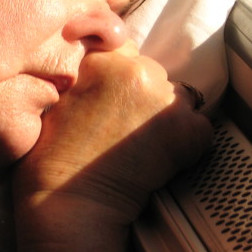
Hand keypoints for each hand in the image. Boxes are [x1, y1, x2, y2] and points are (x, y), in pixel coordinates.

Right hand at [12, 41, 212, 251]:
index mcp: (101, 59)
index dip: (118, 76)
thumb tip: (99, 70)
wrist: (71, 202)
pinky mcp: (189, 129)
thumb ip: (83, 74)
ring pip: (176, 96)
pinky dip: (187, 140)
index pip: (125, 49)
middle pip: (152, 72)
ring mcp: (165, 99)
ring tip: (140, 144)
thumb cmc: (52, 157)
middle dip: (142, 94)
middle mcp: (137, 70)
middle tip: (123, 126)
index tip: (112, 98)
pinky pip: (199, 126)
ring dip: (164, 115)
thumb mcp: (55, 97)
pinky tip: (161, 158)